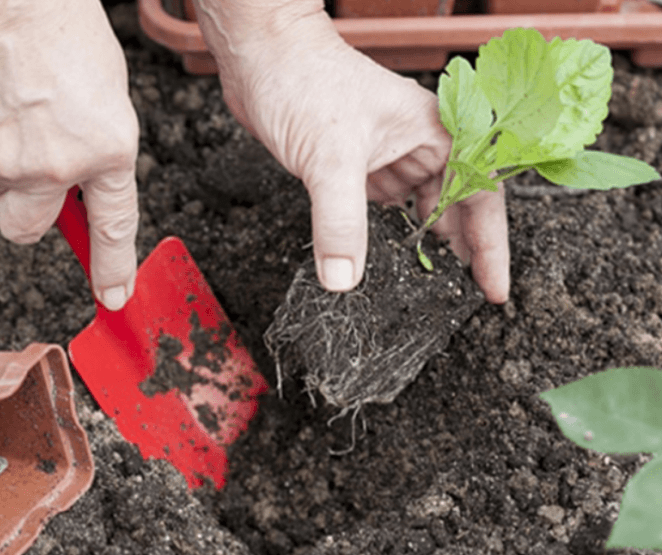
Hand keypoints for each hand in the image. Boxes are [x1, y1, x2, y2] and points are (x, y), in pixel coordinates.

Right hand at [0, 0, 139, 309]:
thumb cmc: (61, 32)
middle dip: (28, 213)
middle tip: (29, 176)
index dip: (113, 268)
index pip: (114, 227)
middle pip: (27, 230)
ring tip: (5, 114)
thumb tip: (78, 189)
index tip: (112, 297)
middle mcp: (53, 167)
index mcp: (107, 151)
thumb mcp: (107, 98)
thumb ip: (97, 151)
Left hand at [195, 3, 508, 302]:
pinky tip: (382, 260)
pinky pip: (381, 210)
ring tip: (426, 286)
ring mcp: (386, 156)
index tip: (493, 288)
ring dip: (421, 245)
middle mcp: (417, 145)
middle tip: (461, 297)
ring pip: (416, 210)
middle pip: (454, 207)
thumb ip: (340, 221)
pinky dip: (385, 236)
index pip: (480, 195)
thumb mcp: (330, 157)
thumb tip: (344, 278)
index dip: (491, 246)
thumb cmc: (305, 80)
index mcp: (436, 131)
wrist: (261, 57)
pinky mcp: (355, 168)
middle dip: (460, 252)